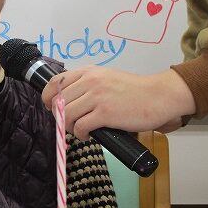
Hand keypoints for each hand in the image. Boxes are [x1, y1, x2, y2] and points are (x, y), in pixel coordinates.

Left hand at [41, 67, 195, 139]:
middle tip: (69, 124)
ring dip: (69, 127)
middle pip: (57, 102)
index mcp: (88, 72)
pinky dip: (80, 134)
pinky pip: (80, 126)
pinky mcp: (105, 113)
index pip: (54, 83)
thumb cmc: (134, 90)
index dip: (48, 98)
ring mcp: (97, 97)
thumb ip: (87, 85)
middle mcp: (89, 81)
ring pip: (66, 115)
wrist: (159, 96)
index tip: (51, 108)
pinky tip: (88, 135)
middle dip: (59, 116)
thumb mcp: (106, 78)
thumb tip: (67, 101)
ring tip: (79, 130)